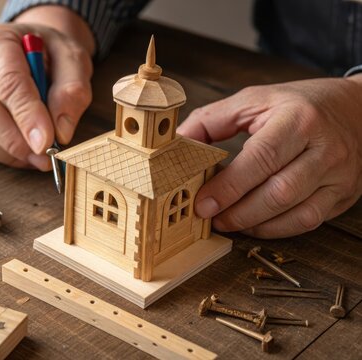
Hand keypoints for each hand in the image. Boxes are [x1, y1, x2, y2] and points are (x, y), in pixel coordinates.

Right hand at [0, 8, 92, 169]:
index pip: (8, 83)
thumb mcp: (73, 60)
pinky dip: (0, 155)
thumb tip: (61, 132)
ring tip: (39, 156)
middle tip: (45, 157)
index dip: (27, 116)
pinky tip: (24, 154)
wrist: (33, 50)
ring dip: (9, 152)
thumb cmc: (50, 54)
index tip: (46, 142)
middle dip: (16, 141)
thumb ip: (72, 91)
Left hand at [177, 76, 361, 237]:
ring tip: (228, 222)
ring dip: (255, 225)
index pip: (261, 159)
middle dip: (238, 212)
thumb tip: (178, 146)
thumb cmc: (297, 105)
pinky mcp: (344, 194)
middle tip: (210, 218)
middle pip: (279, 192)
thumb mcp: (253, 100)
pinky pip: (309, 222)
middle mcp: (326, 148)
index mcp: (299, 118)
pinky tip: (254, 225)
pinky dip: (276, 229)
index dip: (228, 187)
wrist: (355, 109)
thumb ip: (211, 120)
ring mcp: (340, 174)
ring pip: (296, 213)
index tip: (202, 204)